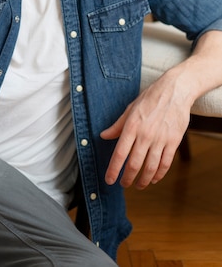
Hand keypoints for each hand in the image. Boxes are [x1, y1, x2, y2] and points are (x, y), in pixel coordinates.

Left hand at [100, 73, 190, 188]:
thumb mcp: (130, 109)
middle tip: (123, 184)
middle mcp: (145, 135)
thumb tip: (103, 136)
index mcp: (132, 126)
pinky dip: (159, 174)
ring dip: (143, 180)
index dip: (113, 169)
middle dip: (127, 178)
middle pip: (134, 164)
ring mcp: (161, 139)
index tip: (109, 180)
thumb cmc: (150, 98)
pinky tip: (154, 178)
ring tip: (138, 185)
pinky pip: (165, 163)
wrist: (174, 91)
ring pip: (151, 167)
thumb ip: (117, 126)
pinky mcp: (174, 142)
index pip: (119, 154)